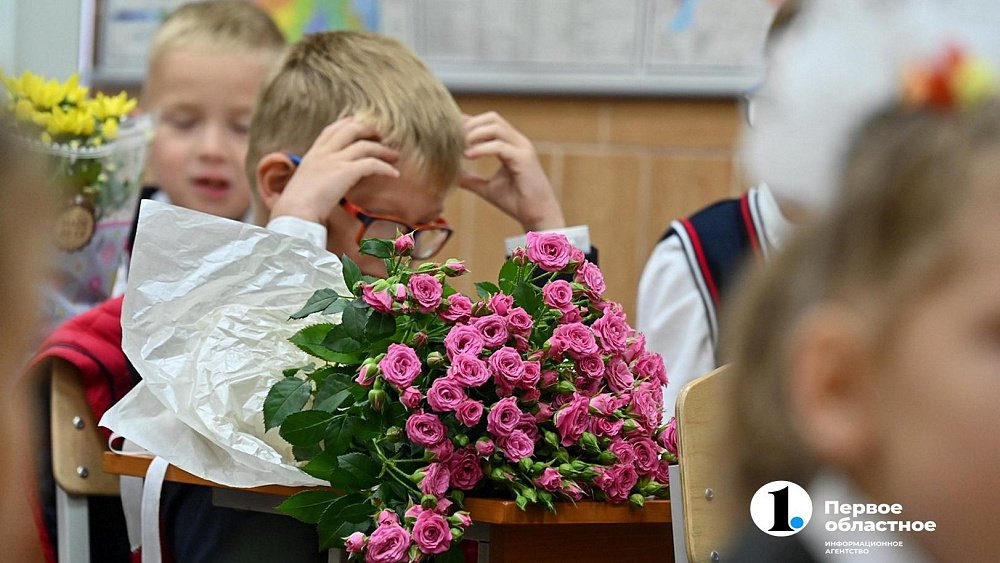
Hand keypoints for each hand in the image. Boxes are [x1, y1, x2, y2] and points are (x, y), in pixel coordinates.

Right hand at [269, 117, 398, 224]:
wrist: (294, 214)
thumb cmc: (296, 206)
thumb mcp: (304, 184)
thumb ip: (316, 177)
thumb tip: (324, 184)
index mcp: (313, 154)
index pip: (332, 129)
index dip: (349, 124)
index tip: (361, 125)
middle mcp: (324, 153)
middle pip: (351, 129)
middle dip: (369, 130)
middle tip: (382, 137)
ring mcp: (334, 160)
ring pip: (365, 145)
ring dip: (383, 149)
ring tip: (395, 156)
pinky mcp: (345, 172)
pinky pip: (371, 164)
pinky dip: (385, 168)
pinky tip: (394, 174)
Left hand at [460, 112, 564, 231]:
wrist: (538, 216)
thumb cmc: (517, 202)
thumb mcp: (487, 188)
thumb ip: (470, 179)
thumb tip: (450, 174)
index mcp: (510, 145)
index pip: (488, 122)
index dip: (468, 123)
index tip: (448, 132)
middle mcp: (518, 142)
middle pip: (491, 118)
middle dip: (470, 125)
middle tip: (452, 139)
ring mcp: (522, 148)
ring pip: (496, 126)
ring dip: (474, 133)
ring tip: (459, 147)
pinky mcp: (524, 159)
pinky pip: (500, 146)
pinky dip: (482, 149)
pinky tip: (468, 156)